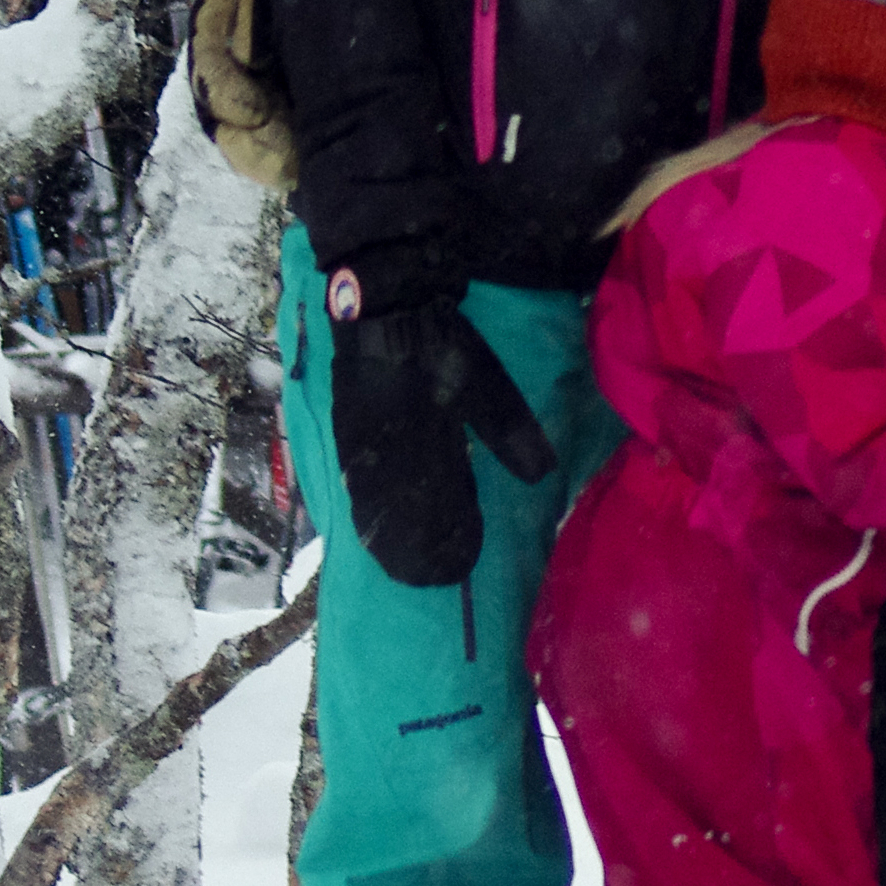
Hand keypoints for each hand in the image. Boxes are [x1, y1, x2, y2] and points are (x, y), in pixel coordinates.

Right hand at [324, 287, 556, 589]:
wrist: (384, 306)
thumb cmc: (440, 346)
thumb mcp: (484, 385)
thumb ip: (509, 432)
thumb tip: (541, 477)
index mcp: (424, 442)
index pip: (438, 505)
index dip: (448, 538)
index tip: (461, 568)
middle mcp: (387, 452)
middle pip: (402, 514)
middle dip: (418, 549)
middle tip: (433, 579)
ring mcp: (360, 446)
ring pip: (374, 505)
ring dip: (389, 538)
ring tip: (404, 569)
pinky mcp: (345, 435)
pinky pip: (355, 484)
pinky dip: (366, 511)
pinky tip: (370, 529)